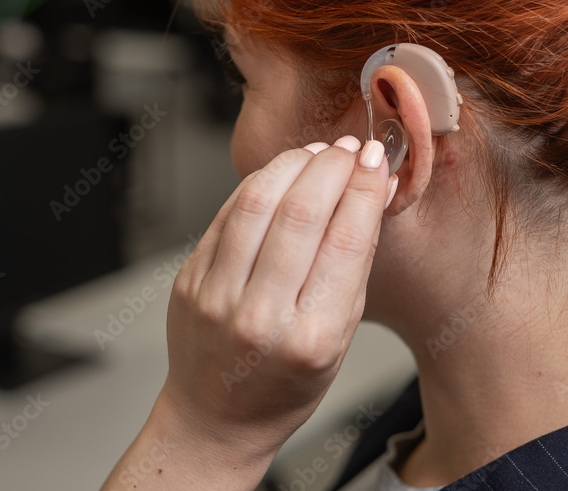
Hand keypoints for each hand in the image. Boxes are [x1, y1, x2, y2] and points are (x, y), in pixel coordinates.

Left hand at [161, 135, 393, 462]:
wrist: (217, 417)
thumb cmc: (285, 385)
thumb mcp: (339, 340)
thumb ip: (352, 269)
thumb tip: (370, 195)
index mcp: (311, 337)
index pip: (348, 241)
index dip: (366, 189)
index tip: (378, 162)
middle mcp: (260, 315)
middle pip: (302, 212)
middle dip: (332, 167)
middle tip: (351, 150)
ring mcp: (217, 295)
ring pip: (257, 201)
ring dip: (292, 164)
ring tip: (317, 154)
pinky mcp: (190, 279)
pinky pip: (226, 215)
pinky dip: (258, 184)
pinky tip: (280, 174)